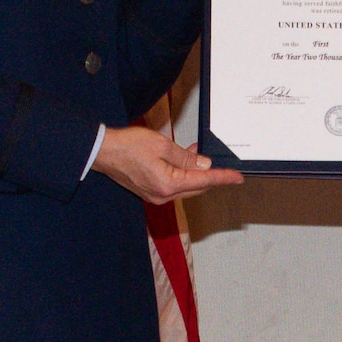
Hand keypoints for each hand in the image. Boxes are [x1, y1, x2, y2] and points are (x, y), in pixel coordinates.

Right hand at [92, 123, 243, 204]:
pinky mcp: (150, 192)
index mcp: (168, 184)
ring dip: (195, 173)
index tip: (238, 178)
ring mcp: (156, 196)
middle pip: (196, 187)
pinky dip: (182, 175)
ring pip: (185, 187)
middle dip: (210, 175)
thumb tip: (204, 165)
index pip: (204, 181)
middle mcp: (163, 195)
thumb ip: (186, 158)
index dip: (223, 178)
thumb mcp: (163, 146)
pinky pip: (173, 185)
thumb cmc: (128, 146)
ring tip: (197, 154)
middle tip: (222, 164)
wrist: (103, 152)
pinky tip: (182, 161)